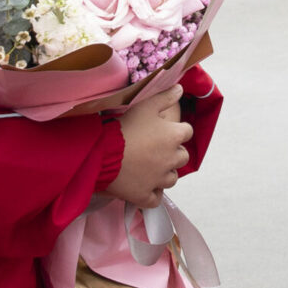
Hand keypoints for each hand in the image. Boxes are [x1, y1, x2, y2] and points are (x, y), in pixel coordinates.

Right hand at [105, 87, 192, 208]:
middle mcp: (171, 159)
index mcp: (174, 136)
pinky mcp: (144, 195)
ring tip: (150, 168)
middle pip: (182, 157)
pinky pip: (155, 199)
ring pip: (171, 179)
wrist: (100, 152)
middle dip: (173, 153)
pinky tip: (144, 187)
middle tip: (156, 150)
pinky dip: (152, 194)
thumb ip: (166, 96)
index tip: (163, 131)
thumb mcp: (145, 105)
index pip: (187, 132)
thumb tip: (180, 89)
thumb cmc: (124, 126)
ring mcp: (158, 179)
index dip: (176, 131)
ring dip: (165, 174)